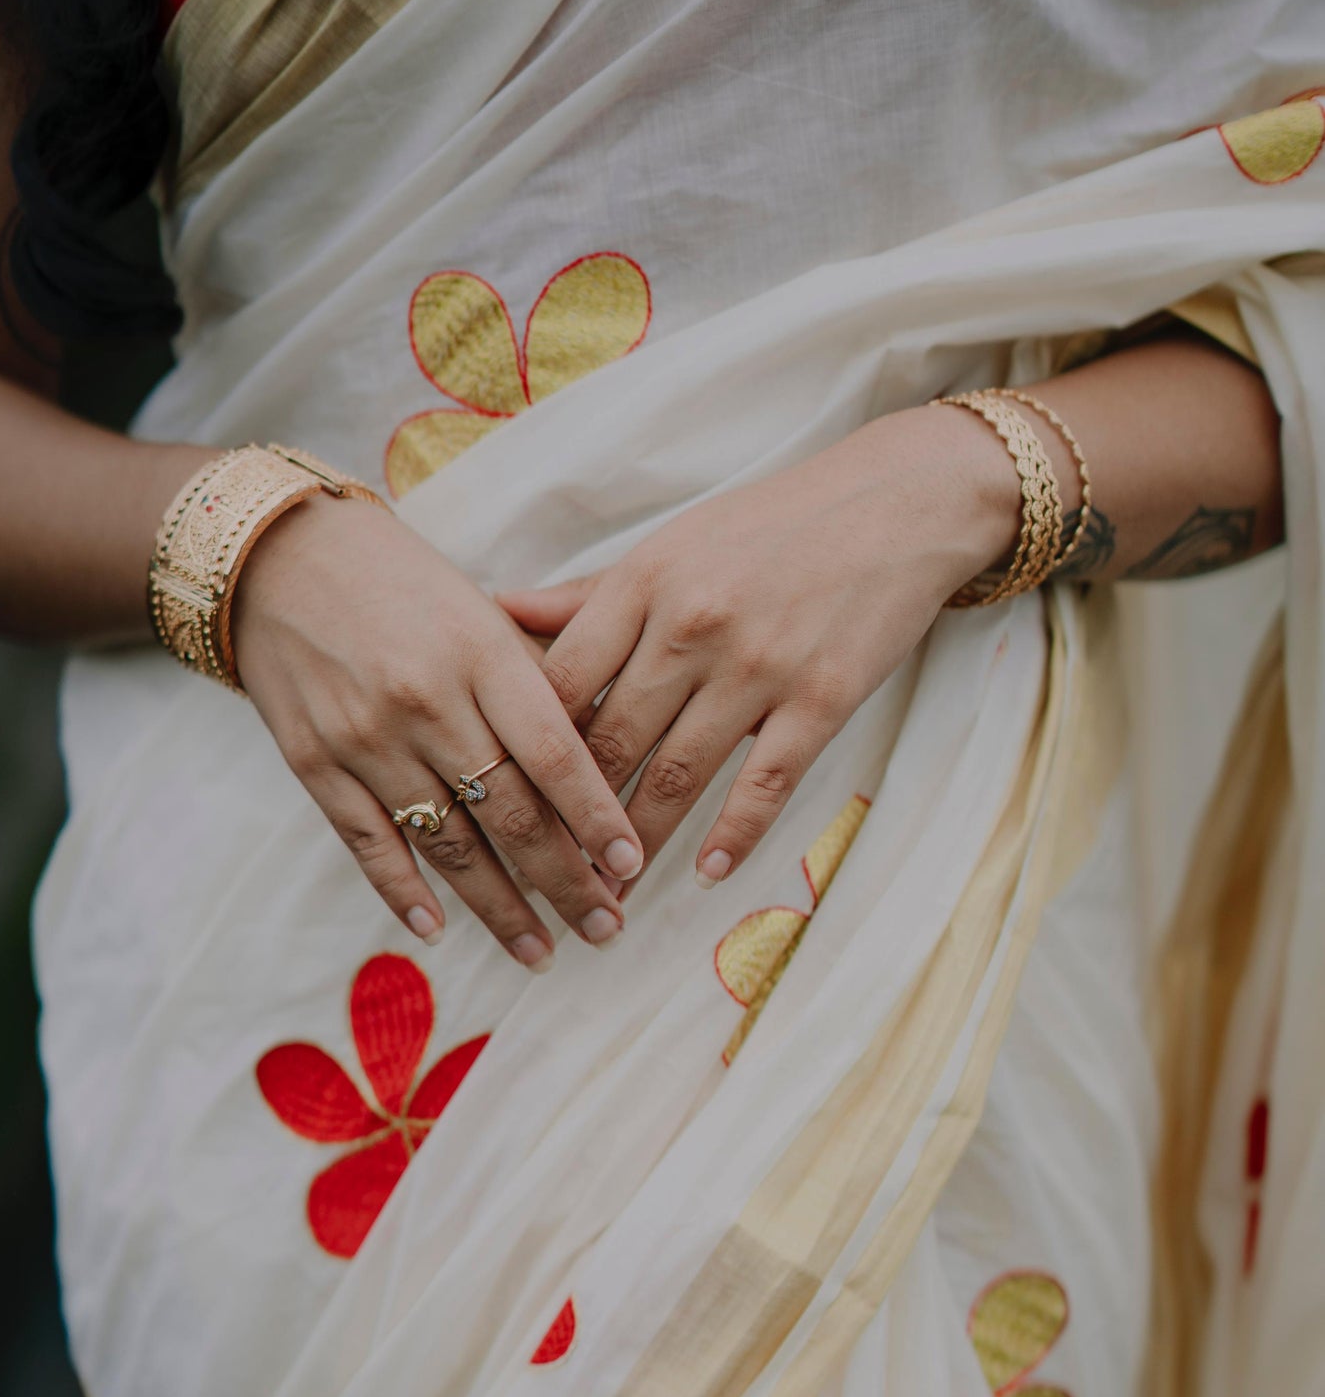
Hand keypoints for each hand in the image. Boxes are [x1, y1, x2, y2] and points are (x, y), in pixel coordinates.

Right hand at [231, 495, 643, 965]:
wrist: (279, 557)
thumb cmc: (403, 585)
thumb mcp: (483, 612)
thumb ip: (543, 676)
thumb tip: (613, 752)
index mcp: (481, 654)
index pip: (554, 752)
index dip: (596, 815)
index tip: (631, 865)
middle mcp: (426, 701)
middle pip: (510, 812)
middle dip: (564, 881)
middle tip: (606, 926)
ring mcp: (365, 738)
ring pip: (447, 844)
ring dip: (499, 907)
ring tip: (540, 950)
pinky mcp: (314, 764)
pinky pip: (369, 845)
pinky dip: (405, 894)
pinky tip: (440, 931)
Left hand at [499, 402, 1017, 888]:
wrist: (897, 504)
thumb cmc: (773, 526)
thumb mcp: (672, 545)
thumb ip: (589, 594)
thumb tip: (499, 612)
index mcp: (644, 583)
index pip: (562, 685)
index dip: (528, 751)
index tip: (511, 802)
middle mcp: (692, 625)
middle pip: (611, 741)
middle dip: (575, 818)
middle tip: (551, 874)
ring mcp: (758, 665)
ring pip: (677, 773)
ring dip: (639, 842)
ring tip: (613, 892)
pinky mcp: (822, 698)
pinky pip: (765, 783)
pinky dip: (733, 836)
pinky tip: (707, 875)